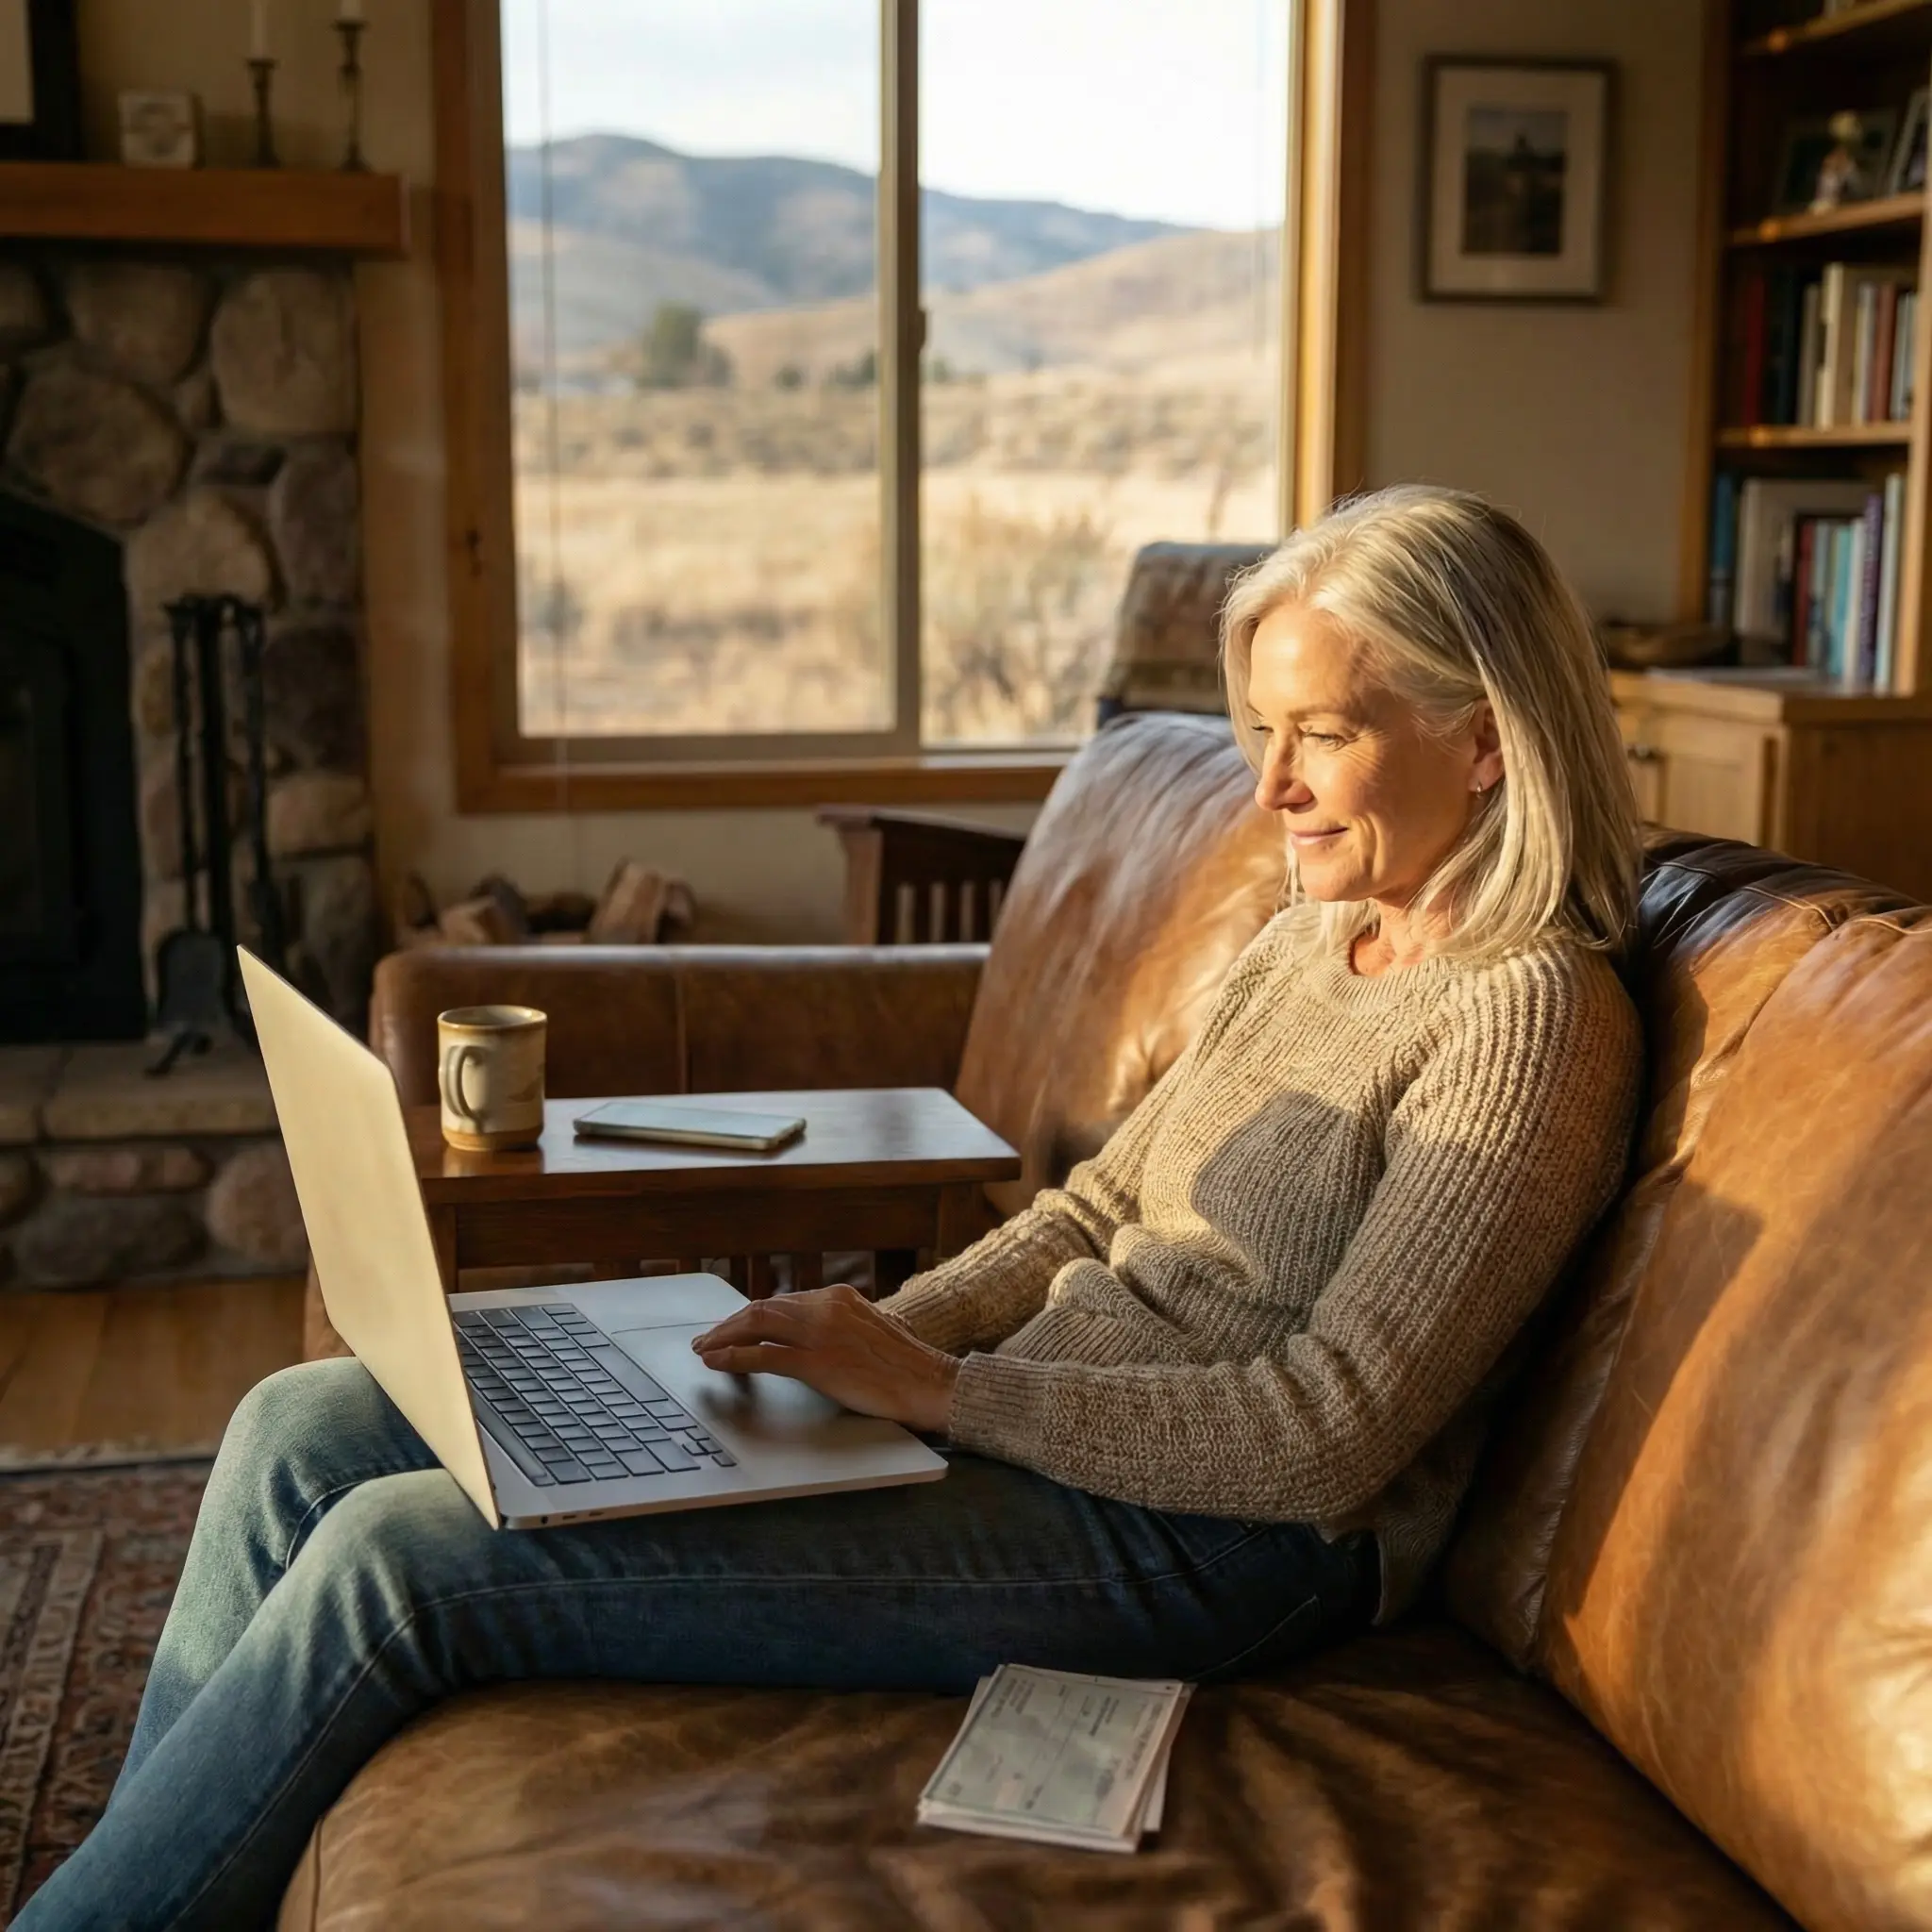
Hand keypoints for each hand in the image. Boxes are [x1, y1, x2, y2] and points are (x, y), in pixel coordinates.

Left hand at [691, 1284, 959, 1433]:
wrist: (931, 1384)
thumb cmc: (907, 1367)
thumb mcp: (873, 1331)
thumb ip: (844, 1327)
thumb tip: (819, 1337)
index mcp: (839, 1298)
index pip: (782, 1303)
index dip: (750, 1317)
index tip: (733, 1328)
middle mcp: (827, 1306)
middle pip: (763, 1309)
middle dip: (729, 1324)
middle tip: (706, 1338)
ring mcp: (821, 1332)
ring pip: (756, 1325)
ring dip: (724, 1337)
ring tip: (704, 1349)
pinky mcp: (818, 1361)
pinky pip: (764, 1354)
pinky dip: (734, 1357)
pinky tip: (716, 1362)